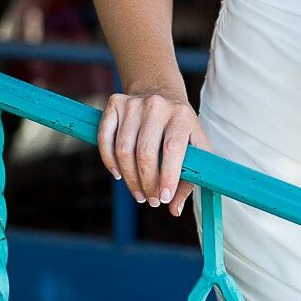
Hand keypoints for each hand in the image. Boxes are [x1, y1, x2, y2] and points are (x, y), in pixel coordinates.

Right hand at [96, 87, 212, 215]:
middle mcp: (157, 105)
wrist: (160, 92)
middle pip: (145, 153)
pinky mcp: (114, 104)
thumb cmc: (180, 128)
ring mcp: (133, 103)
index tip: (164, 198)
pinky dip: (109, 161)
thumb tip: (175, 209)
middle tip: (150, 200)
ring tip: (138, 193)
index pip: (172, 149)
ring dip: (129, 178)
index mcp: (182, 115)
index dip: (167, 176)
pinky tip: (118, 174)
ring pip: (123, 150)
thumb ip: (190, 179)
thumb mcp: (195, 147)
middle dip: (147, 183)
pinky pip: (105, 139)